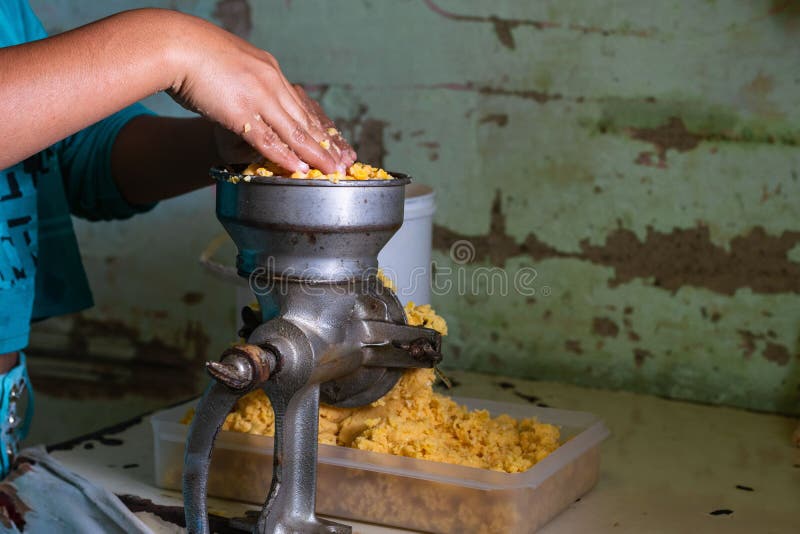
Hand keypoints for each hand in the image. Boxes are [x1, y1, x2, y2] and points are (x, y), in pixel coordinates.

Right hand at [167, 14, 354, 173]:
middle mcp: (271, 83)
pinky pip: (268, 139)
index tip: (337, 144)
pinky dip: (285, 157)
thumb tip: (252, 95)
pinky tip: (299, 169)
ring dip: (315, 154)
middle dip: (328, 144)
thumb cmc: (195, 54)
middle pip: (306, 120)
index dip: (321, 128)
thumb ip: (247, 81)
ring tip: (332, 171)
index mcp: (270, 71)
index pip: (302, 105)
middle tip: (346, 162)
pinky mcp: (240, 111)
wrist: (174, 44)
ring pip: (294, 132)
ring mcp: (257, 97)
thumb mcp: (233, 64)